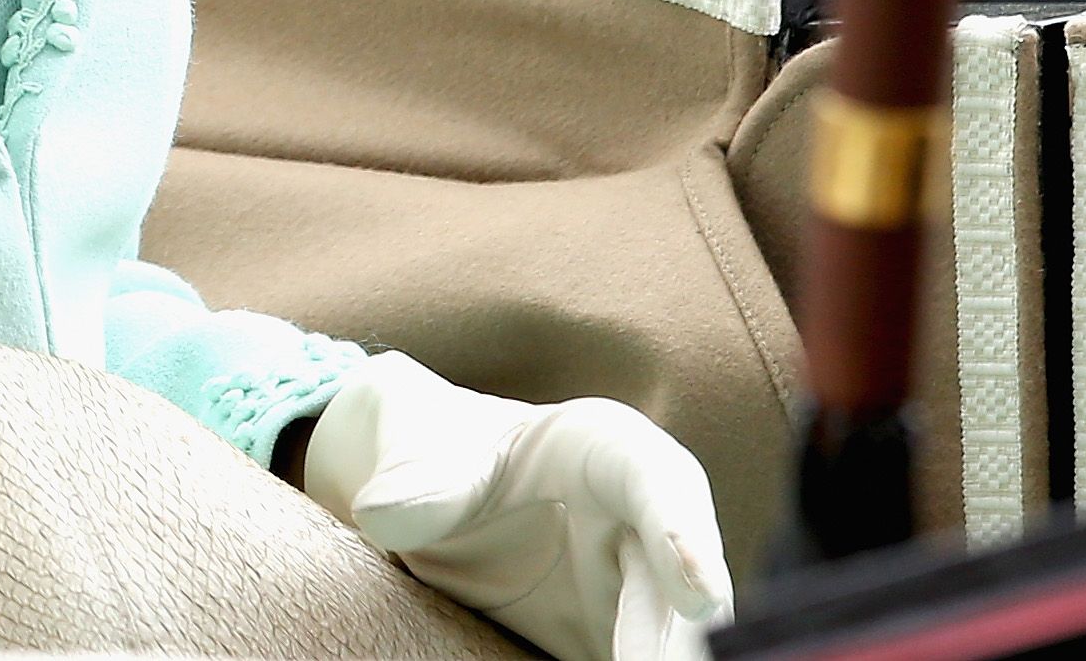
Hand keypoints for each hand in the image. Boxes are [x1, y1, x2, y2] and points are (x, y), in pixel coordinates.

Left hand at [305, 352, 731, 660]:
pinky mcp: (613, 634)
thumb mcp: (424, 447)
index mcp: (608, 448)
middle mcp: (641, 520)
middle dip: (678, 633)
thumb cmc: (441, 449)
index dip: (684, 536)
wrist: (432, 489)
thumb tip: (383, 514)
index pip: (658, 482)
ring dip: (667, 657)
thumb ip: (417, 479)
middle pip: (677, 578)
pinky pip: (631, 657)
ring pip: (669, 633)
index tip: (701, 598)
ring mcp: (635, 584)